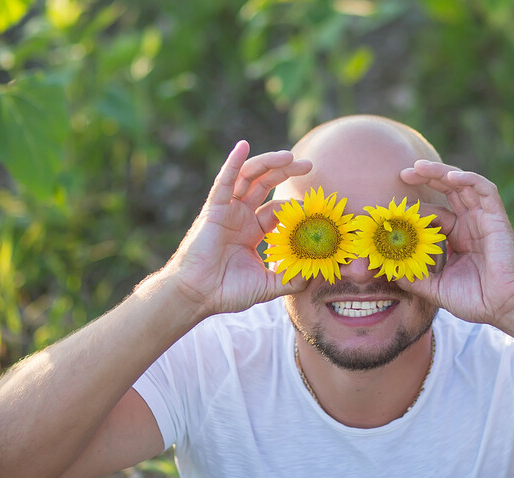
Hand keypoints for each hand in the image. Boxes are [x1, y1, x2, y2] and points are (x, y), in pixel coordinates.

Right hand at [163, 141, 311, 317]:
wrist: (197, 296)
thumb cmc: (227, 291)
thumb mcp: (268, 286)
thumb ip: (291, 279)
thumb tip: (315, 275)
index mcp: (252, 231)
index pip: (278, 209)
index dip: (296, 205)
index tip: (316, 208)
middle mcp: (240, 216)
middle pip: (266, 185)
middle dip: (286, 171)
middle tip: (309, 164)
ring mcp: (227, 210)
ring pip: (249, 177)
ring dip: (268, 163)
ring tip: (289, 156)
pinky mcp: (213, 209)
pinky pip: (224, 181)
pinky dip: (233, 162)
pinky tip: (243, 145)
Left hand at [398, 160, 513, 324]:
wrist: (507, 308)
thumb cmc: (477, 300)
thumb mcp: (437, 289)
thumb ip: (414, 278)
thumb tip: (388, 271)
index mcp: (458, 237)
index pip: (434, 214)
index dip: (416, 208)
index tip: (392, 209)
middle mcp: (471, 224)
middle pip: (447, 191)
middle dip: (426, 179)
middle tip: (402, 174)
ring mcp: (484, 219)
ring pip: (462, 184)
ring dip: (441, 172)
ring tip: (418, 167)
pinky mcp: (497, 218)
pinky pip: (485, 190)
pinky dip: (468, 179)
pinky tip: (449, 177)